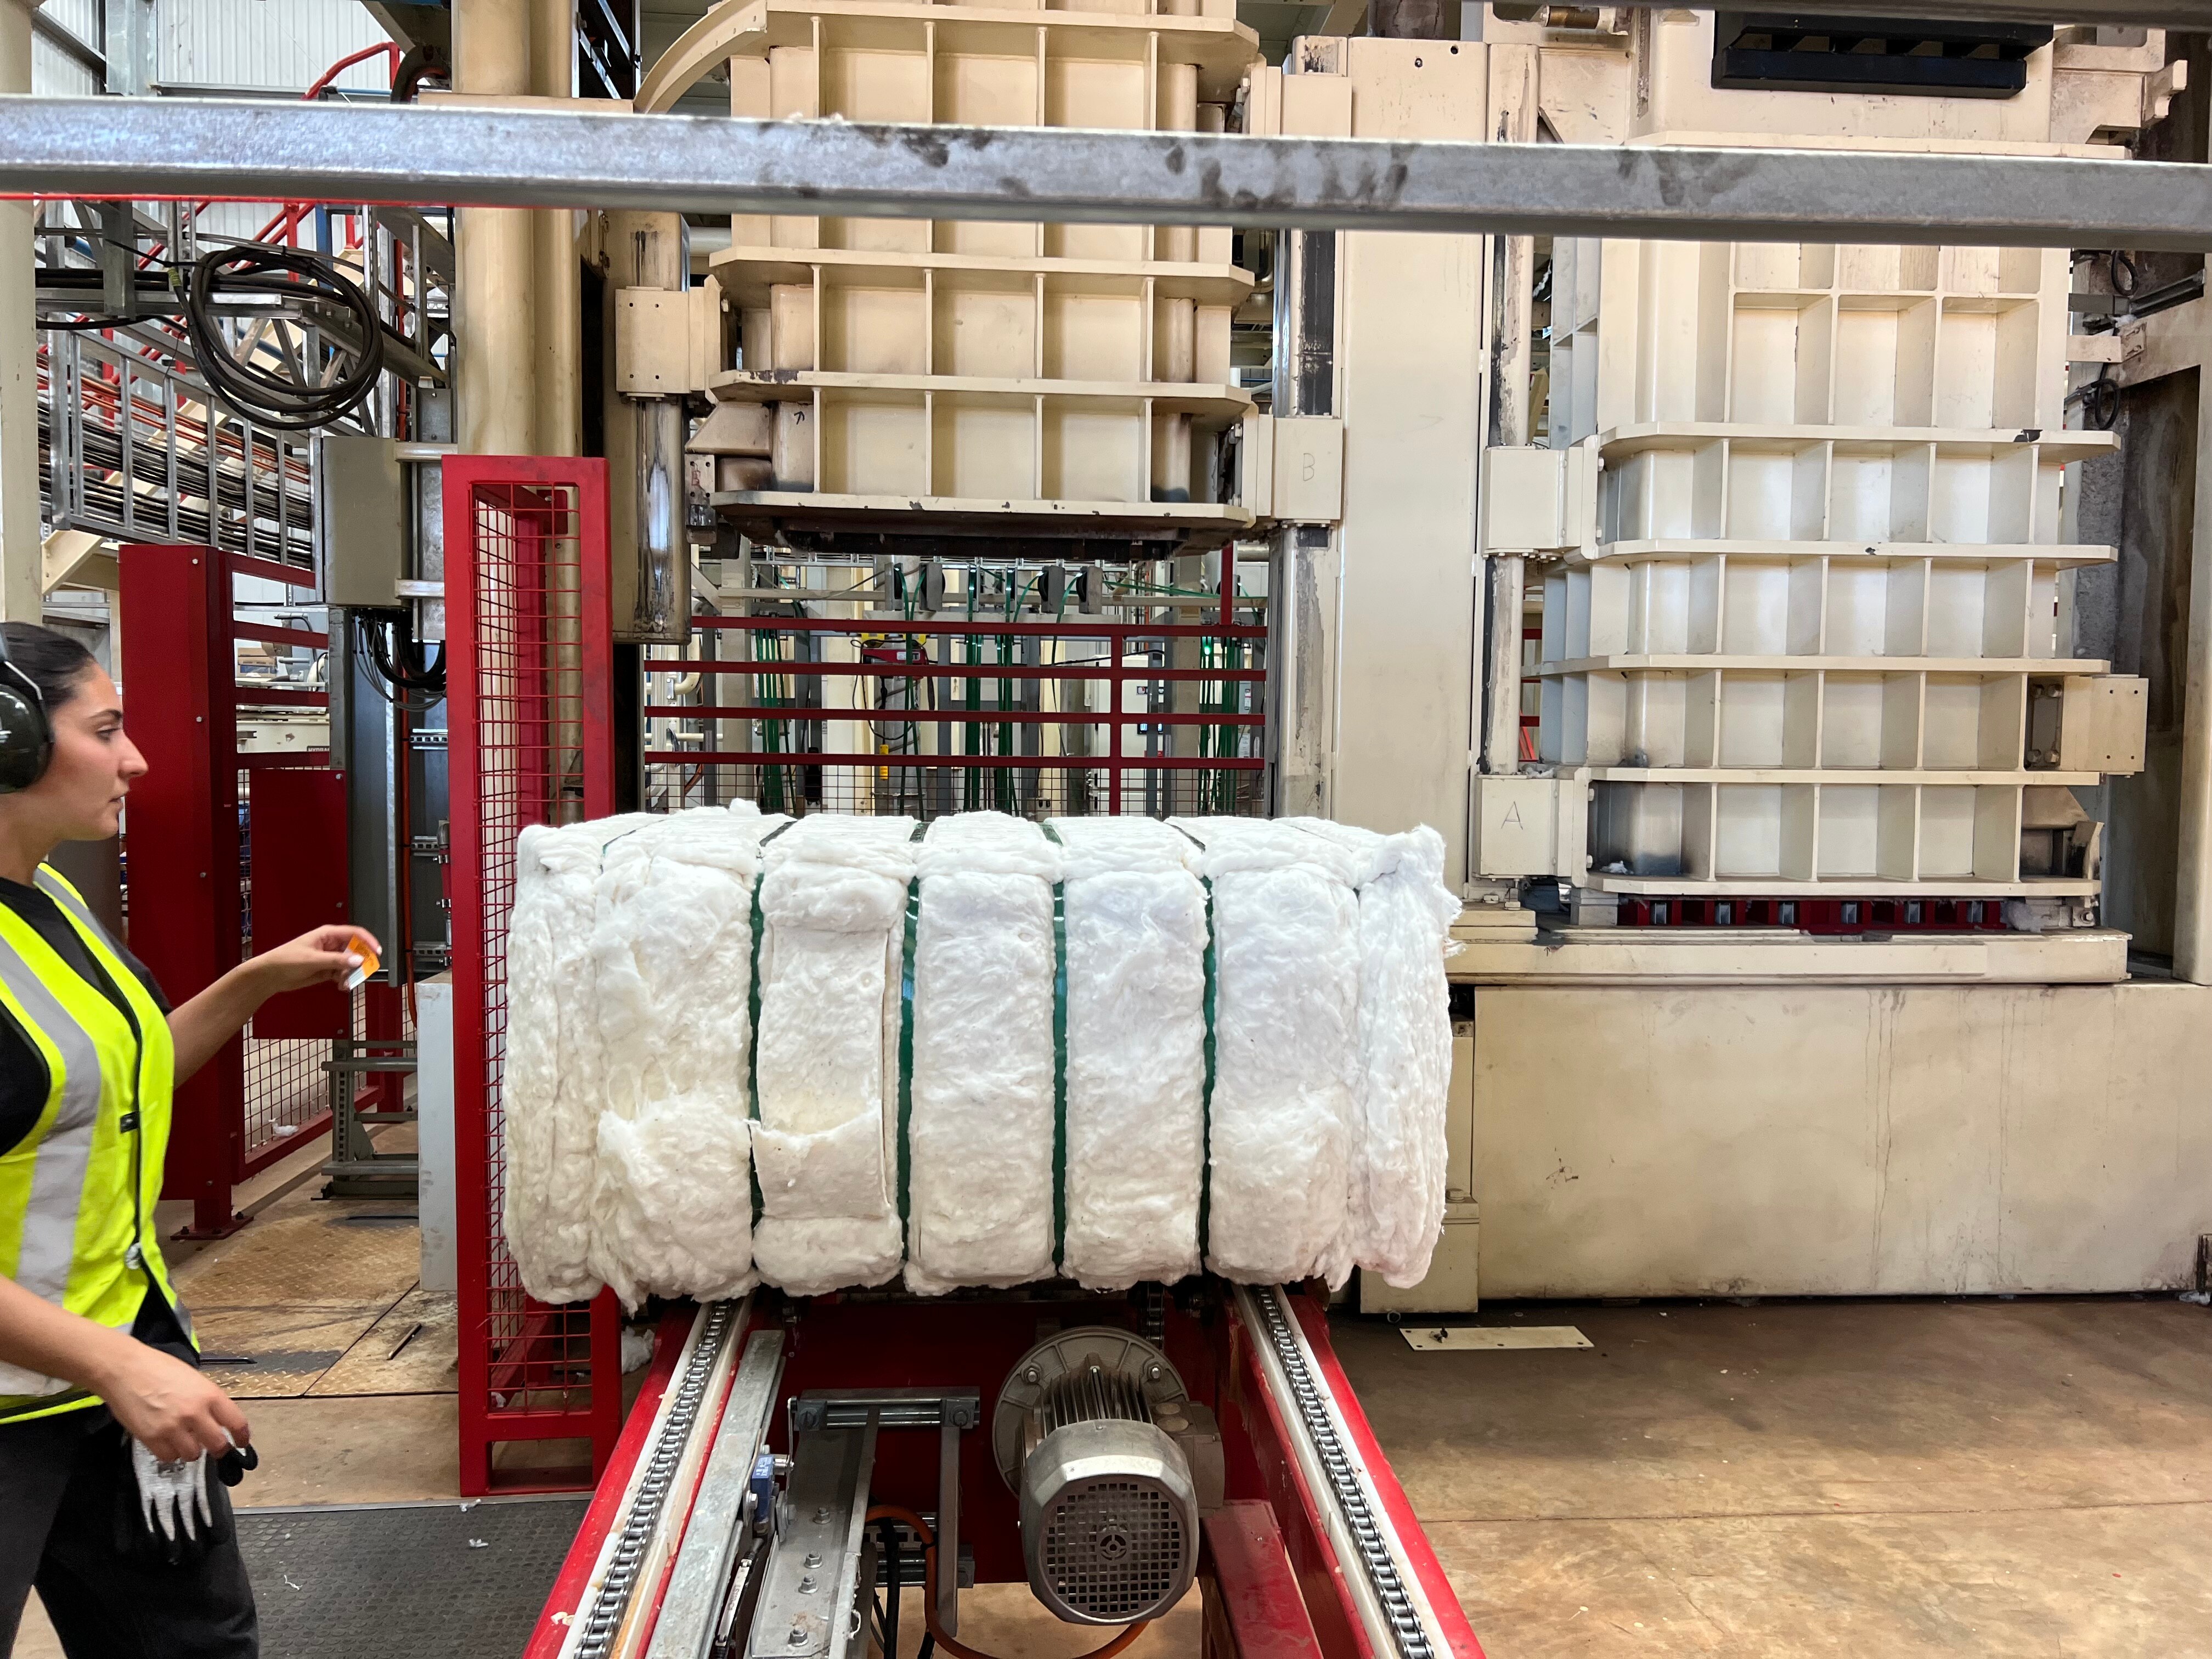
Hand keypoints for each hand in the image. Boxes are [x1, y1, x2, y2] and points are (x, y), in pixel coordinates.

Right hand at [97, 1341, 250, 1463]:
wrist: (125, 1368)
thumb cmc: (158, 1368)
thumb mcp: (194, 1379)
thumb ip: (207, 1400)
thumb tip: (217, 1419)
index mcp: (210, 1395)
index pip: (237, 1423)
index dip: (242, 1437)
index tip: (242, 1443)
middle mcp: (194, 1413)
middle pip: (217, 1445)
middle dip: (218, 1449)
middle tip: (214, 1448)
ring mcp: (173, 1427)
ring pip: (193, 1454)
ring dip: (192, 1451)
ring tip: (185, 1441)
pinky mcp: (151, 1438)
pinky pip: (169, 1457)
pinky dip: (171, 1453)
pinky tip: (168, 1443)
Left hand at [251, 924, 381, 995]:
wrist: (270, 976)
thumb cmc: (285, 960)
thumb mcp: (313, 959)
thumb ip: (337, 960)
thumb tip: (358, 960)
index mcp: (328, 934)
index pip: (355, 933)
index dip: (368, 941)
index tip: (376, 952)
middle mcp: (331, 945)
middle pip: (355, 950)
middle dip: (360, 962)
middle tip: (363, 972)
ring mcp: (329, 958)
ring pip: (350, 964)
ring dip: (351, 974)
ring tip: (346, 983)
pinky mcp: (326, 970)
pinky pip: (342, 974)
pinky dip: (344, 980)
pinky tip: (341, 986)